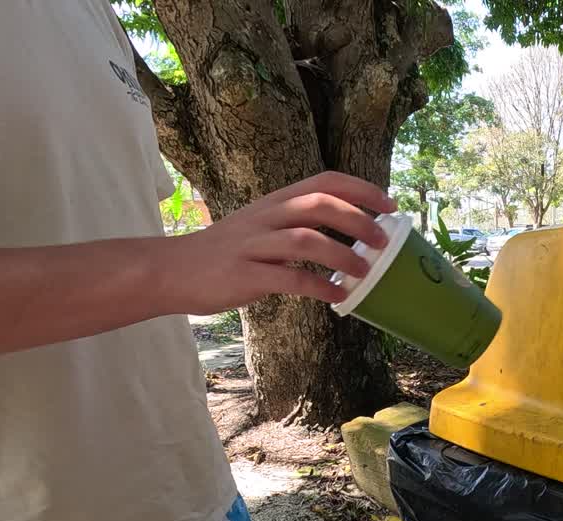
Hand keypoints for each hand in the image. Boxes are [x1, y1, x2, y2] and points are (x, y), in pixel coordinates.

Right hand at [159, 172, 397, 313]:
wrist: (171, 271)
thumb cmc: (226, 253)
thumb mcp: (263, 227)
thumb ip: (299, 225)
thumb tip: (350, 233)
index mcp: (276, 202)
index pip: (325, 182)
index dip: (362, 190)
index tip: (391, 206)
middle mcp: (266, 217)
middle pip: (319, 205)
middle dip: (359, 219)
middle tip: (384, 241)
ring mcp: (253, 245)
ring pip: (306, 240)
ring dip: (342, 255)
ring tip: (365, 271)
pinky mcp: (244, 275)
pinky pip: (289, 279)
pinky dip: (318, 287)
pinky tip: (337, 296)